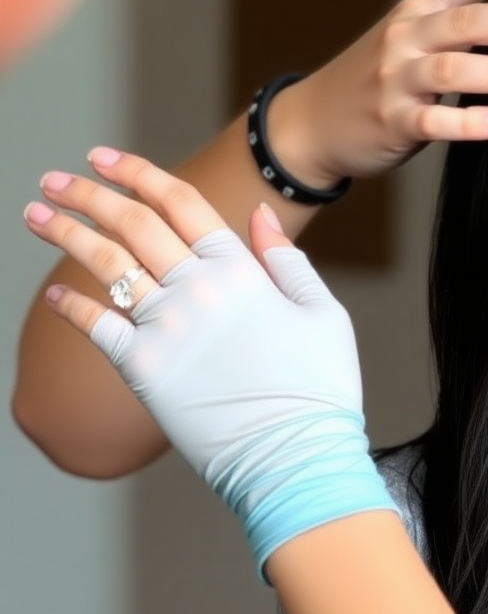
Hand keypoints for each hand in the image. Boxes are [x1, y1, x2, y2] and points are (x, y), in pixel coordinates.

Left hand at [23, 148, 396, 575]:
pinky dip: (72, 306)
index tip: (106, 157)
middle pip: (133, 224)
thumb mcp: (323, 312)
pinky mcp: (144, 370)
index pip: (180, 203)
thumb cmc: (320, 387)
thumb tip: (259, 215)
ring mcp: (166, 329)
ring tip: (36, 213)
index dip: (140, 173)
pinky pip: (96, 327)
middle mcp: (197, 290)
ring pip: (106, 264)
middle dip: (90, 194)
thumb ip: (287, 260)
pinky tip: (53, 291)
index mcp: (242, 270)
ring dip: (67, 232)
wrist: (297, 455)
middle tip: (56, 178)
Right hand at [272, 0, 487, 186]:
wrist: (311, 124)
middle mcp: (406, 38)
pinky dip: (469, 123)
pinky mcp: (391, 121)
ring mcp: (395, 79)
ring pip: (451, 69)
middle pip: (463, 21)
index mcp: (418, 13)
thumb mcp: (408, 43)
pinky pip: (433, 121)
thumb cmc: (374, 83)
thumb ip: (456, 29)